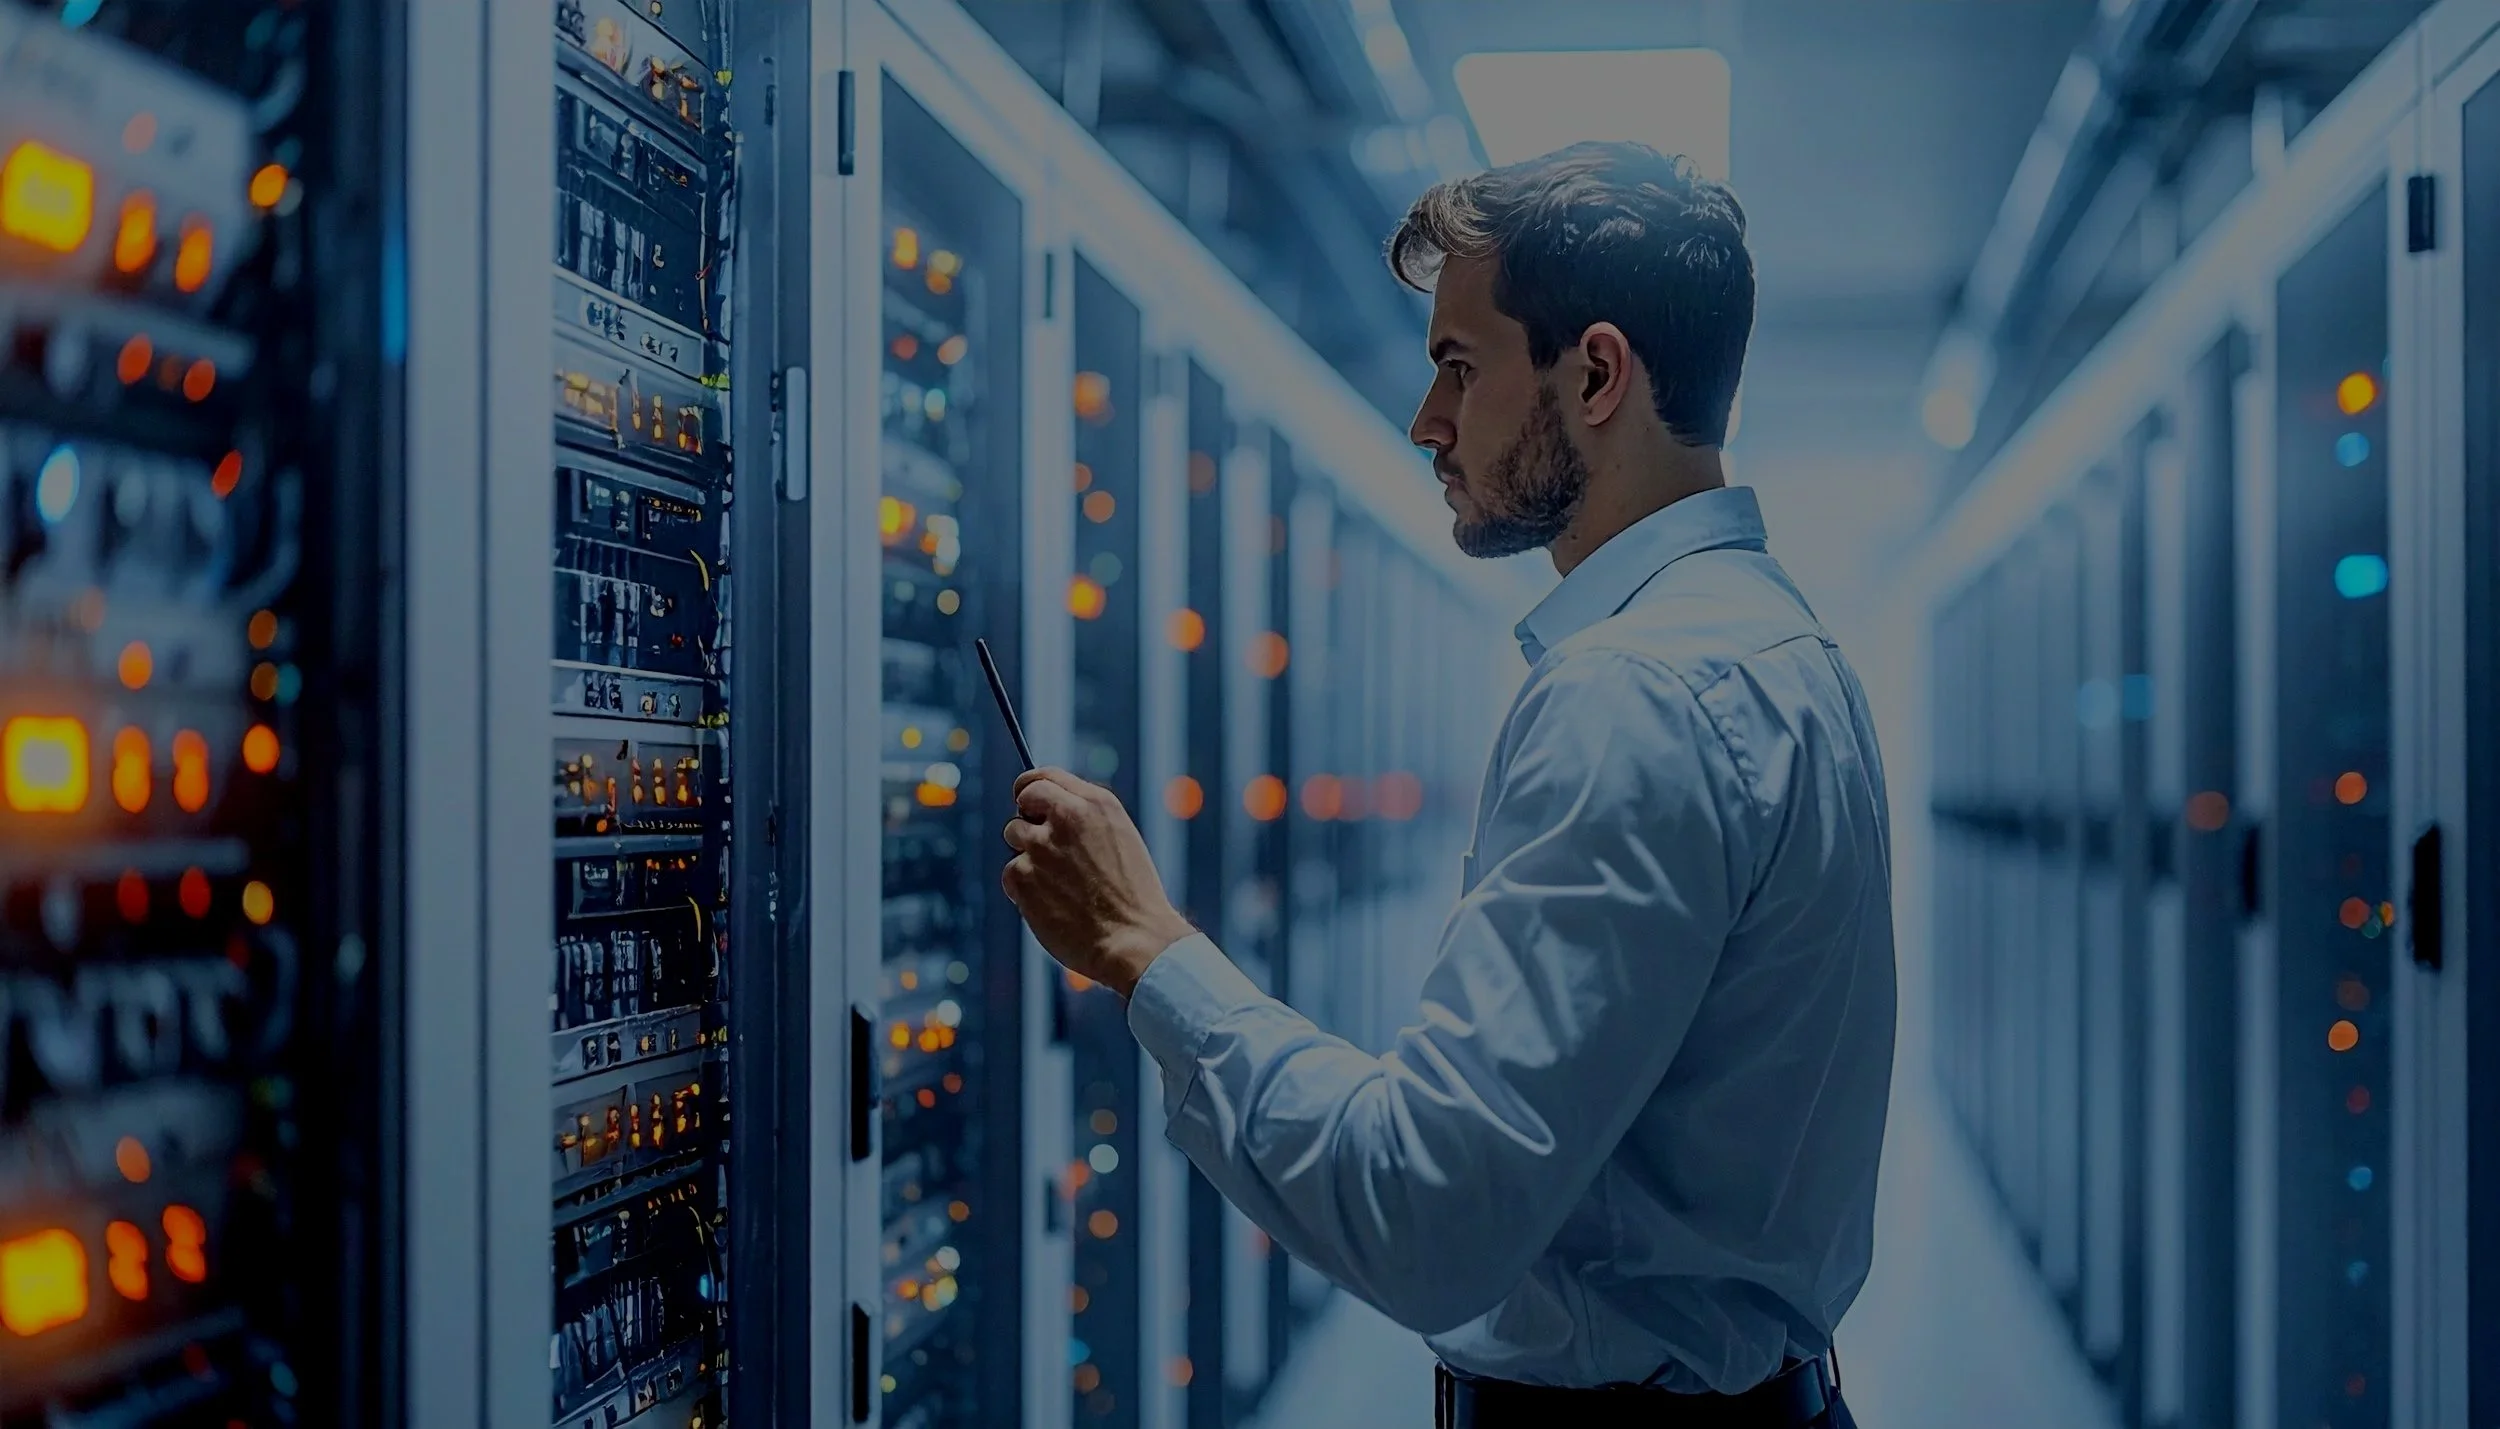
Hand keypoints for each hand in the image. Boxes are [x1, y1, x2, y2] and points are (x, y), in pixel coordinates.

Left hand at [1001, 767, 1196, 997]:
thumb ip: (1084, 817)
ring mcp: (1040, 846)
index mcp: (1096, 803)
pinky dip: (1025, 888)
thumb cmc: (1132, 896)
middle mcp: (1066, 817)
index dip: (1030, 787)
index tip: (1026, 797)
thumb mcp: (1119, 838)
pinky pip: (1010, 873)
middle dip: (1028, 820)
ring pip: (1013, 836)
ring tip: (1060, 883)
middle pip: (1022, 802)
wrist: (1134, 940)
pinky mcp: (1021, 877)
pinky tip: (1053, 904)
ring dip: (1028, 855)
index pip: (1044, 776)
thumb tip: (1044, 810)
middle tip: (1044, 846)